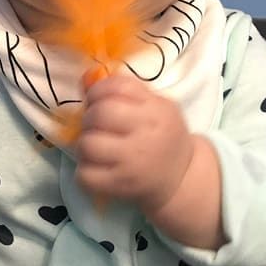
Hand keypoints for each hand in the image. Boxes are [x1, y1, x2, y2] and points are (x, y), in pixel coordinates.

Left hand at [75, 74, 193, 214]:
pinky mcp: (121, 185)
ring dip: (84, 143)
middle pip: (99, 114)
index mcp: (156, 110)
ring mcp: (132, 163)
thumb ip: (126, 91)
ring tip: (95, 147)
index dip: (97, 90)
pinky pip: (86, 175)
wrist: (181, 178)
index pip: (117, 87)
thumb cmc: (163, 136)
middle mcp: (146, 135)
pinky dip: (83, 171)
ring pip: (88, 144)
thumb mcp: (156, 106)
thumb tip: (85, 79)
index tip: (96, 100)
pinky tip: (95, 167)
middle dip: (89, 117)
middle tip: (94, 125)